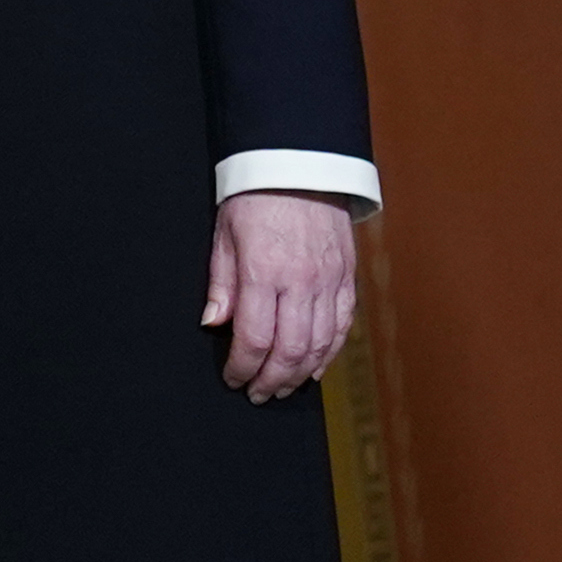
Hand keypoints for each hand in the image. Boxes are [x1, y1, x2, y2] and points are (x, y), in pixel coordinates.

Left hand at [206, 191, 356, 399]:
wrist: (299, 167)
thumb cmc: (254, 198)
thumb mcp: (224, 235)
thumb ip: (221, 283)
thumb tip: (213, 323)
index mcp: (264, 272)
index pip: (255, 337)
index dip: (243, 366)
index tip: (233, 379)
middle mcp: (302, 282)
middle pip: (291, 349)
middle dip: (273, 379)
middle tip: (259, 394)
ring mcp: (330, 281)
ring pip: (321, 344)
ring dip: (301, 373)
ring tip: (283, 387)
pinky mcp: (347, 278)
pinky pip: (342, 325)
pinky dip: (329, 352)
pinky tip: (315, 367)